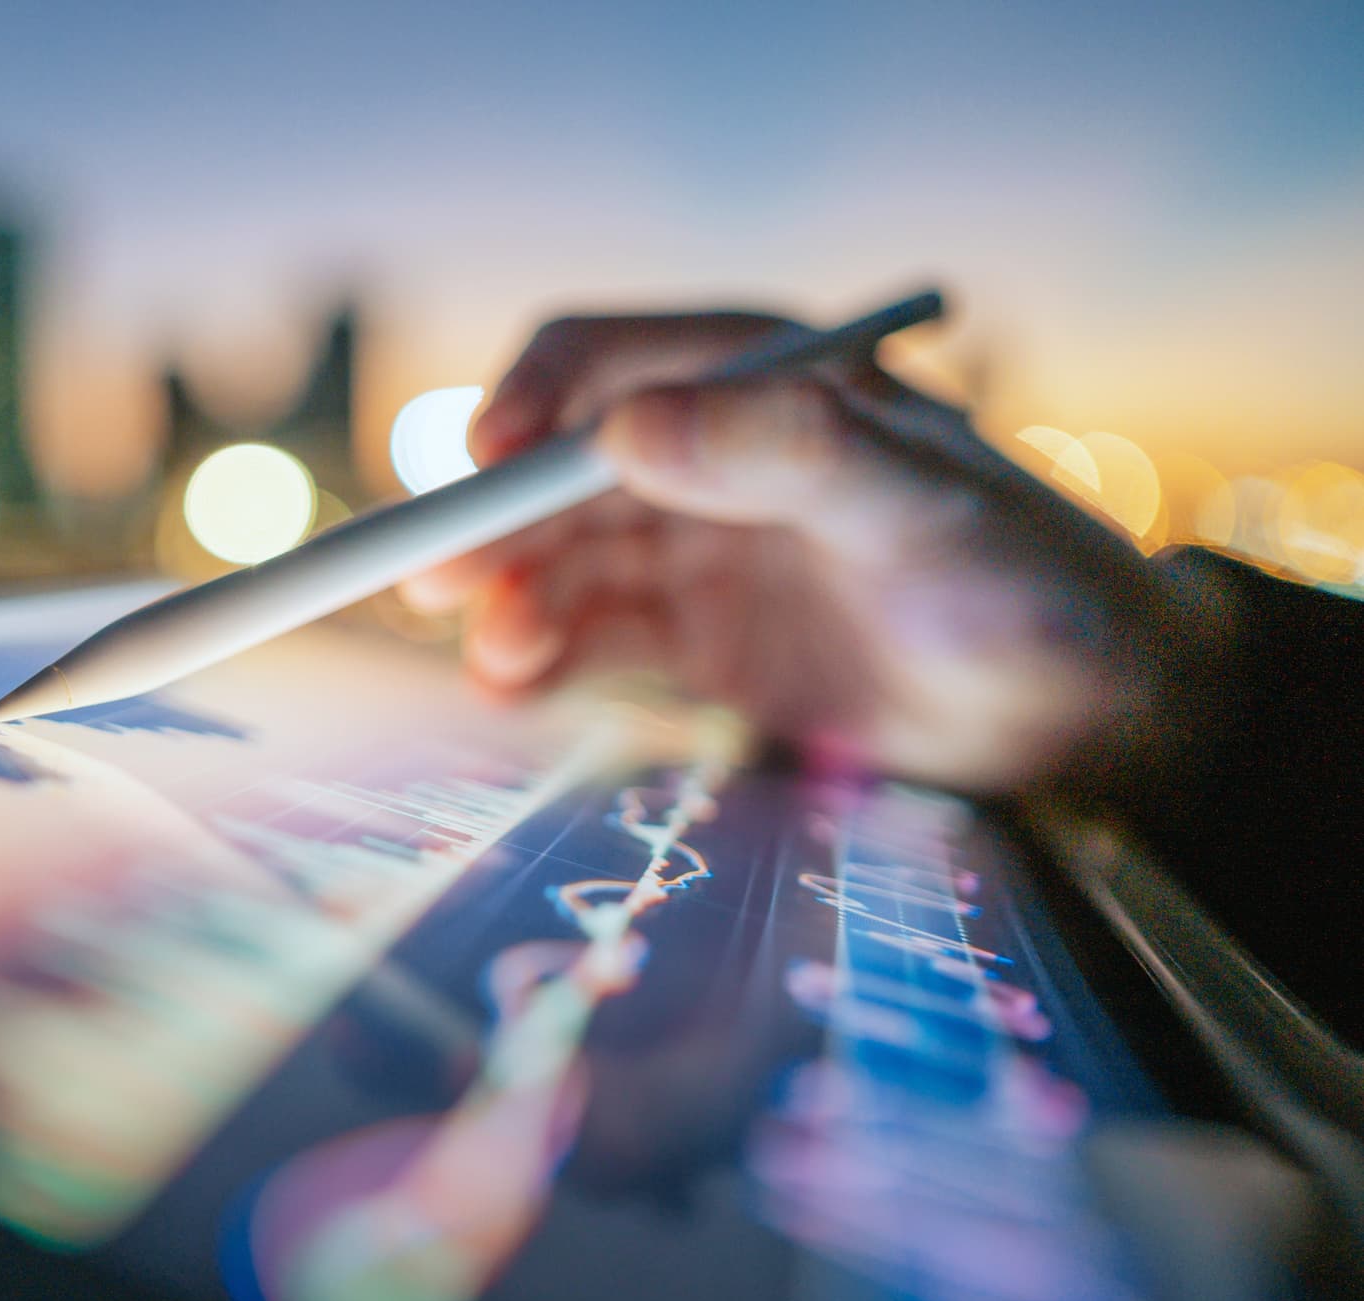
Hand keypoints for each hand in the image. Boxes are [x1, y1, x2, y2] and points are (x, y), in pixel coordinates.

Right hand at [402, 311, 1232, 792]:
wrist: (1081, 722)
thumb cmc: (1029, 587)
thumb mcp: (922, 508)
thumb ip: (788, 453)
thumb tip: (626, 429)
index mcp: (760, 381)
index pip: (603, 361)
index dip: (527, 402)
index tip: (482, 462)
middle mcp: (710, 458)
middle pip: (555, 472)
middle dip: (490, 522)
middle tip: (434, 582)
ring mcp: (694, 552)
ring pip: (558, 562)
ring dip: (509, 602)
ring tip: (498, 657)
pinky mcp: (693, 643)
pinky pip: (587, 640)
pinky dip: (538, 661)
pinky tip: (511, 688)